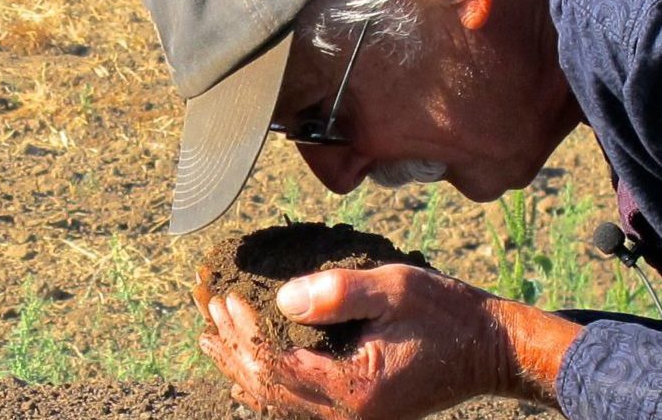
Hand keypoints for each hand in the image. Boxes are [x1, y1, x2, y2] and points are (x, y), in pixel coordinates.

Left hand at [193, 264, 581, 419]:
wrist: (491, 350)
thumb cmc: (447, 315)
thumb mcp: (395, 289)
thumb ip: (337, 294)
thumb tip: (281, 302)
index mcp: (353, 390)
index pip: (275, 364)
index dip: (242, 332)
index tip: (223, 296)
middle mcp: (346, 415)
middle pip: (267, 388)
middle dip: (231, 348)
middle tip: (205, 313)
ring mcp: (351, 418)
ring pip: (277, 400)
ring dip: (240, 367)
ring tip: (210, 340)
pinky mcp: (356, 411)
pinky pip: (296, 404)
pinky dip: (266, 382)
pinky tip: (247, 370)